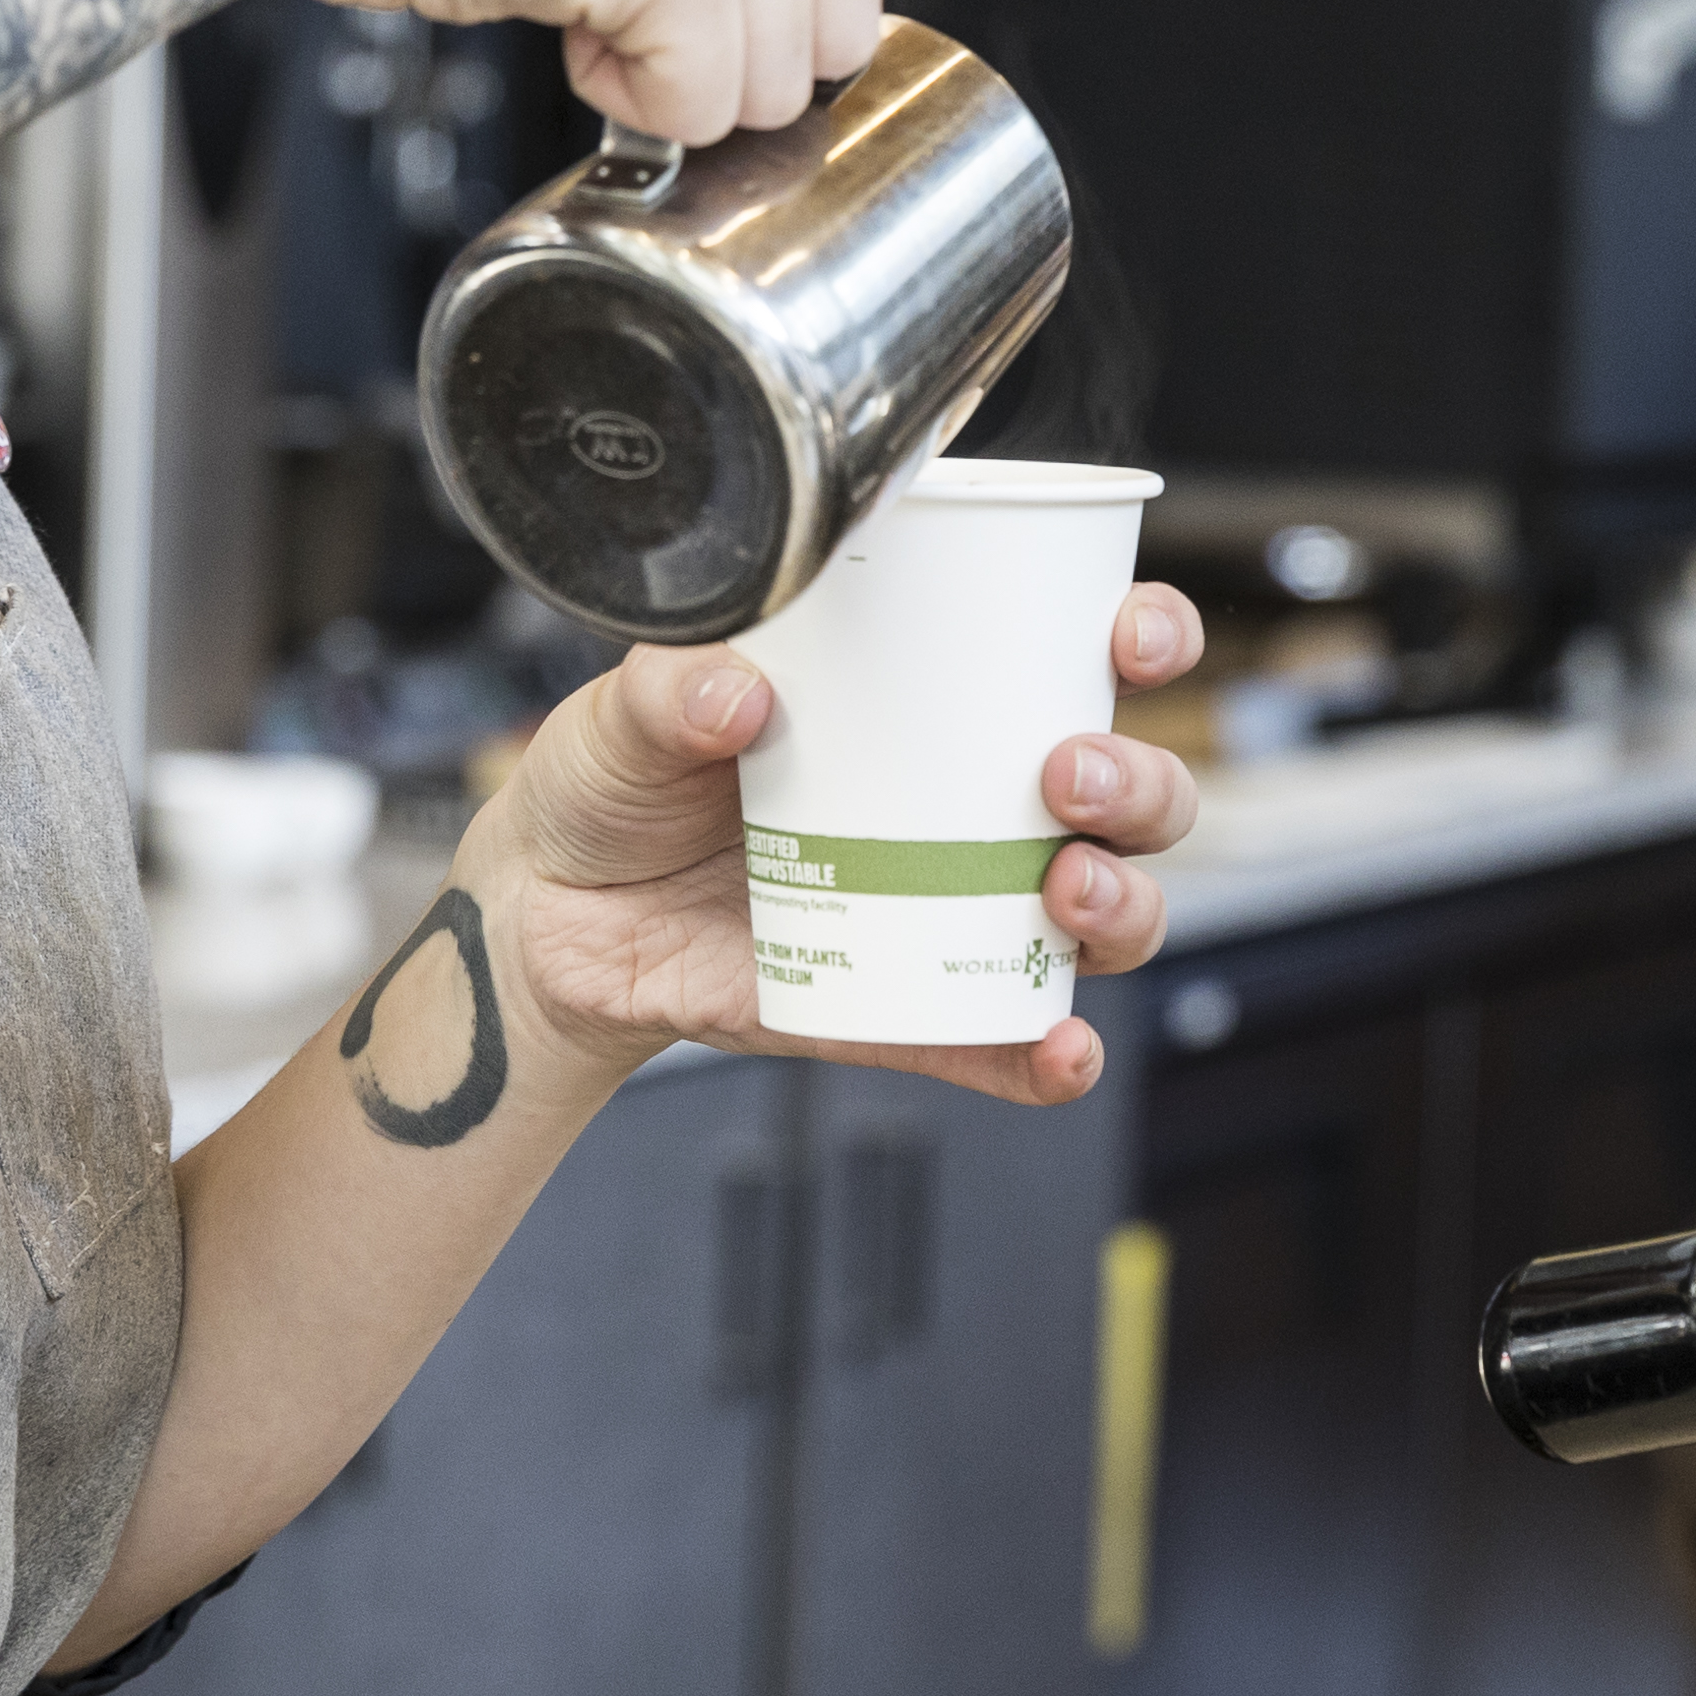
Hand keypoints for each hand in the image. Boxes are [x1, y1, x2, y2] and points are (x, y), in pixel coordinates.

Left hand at [472, 584, 1208, 1107]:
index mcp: (936, 703)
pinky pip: (1006, 1044)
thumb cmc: (616, 787)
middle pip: (1134, 798)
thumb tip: (739, 696)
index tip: (1131, 640)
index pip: (1082, 656)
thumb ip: (672, 686)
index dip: (1145, 639)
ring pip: (1107, 918)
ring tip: (1065, 891)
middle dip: (1140, 785)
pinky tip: (1058, 1052)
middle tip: (1066, 776)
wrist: (550, 920)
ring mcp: (953, 915)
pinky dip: (1047, 1056)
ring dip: (1124, 907)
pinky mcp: (909, 1012)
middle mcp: (972, 808)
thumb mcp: (626, 713)